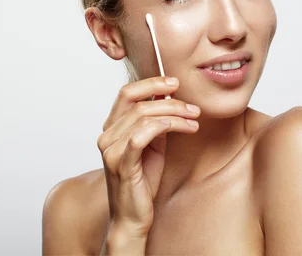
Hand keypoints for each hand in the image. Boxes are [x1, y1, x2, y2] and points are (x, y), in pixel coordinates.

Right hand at [97, 76, 200, 237]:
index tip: (175, 82)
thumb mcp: (152, 145)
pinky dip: (167, 126)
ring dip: (175, 113)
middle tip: (193, 107)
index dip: (151, 83)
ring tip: (195, 120)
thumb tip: (171, 96)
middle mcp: (106, 136)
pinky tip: (185, 128)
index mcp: (111, 128)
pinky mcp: (121, 163)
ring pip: (143, 116)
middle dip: (169, 99)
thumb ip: (156, 122)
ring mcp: (110, 149)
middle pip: (138, 102)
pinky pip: (143, 134)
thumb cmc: (143, 182)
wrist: (133, 218)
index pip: (127, 93)